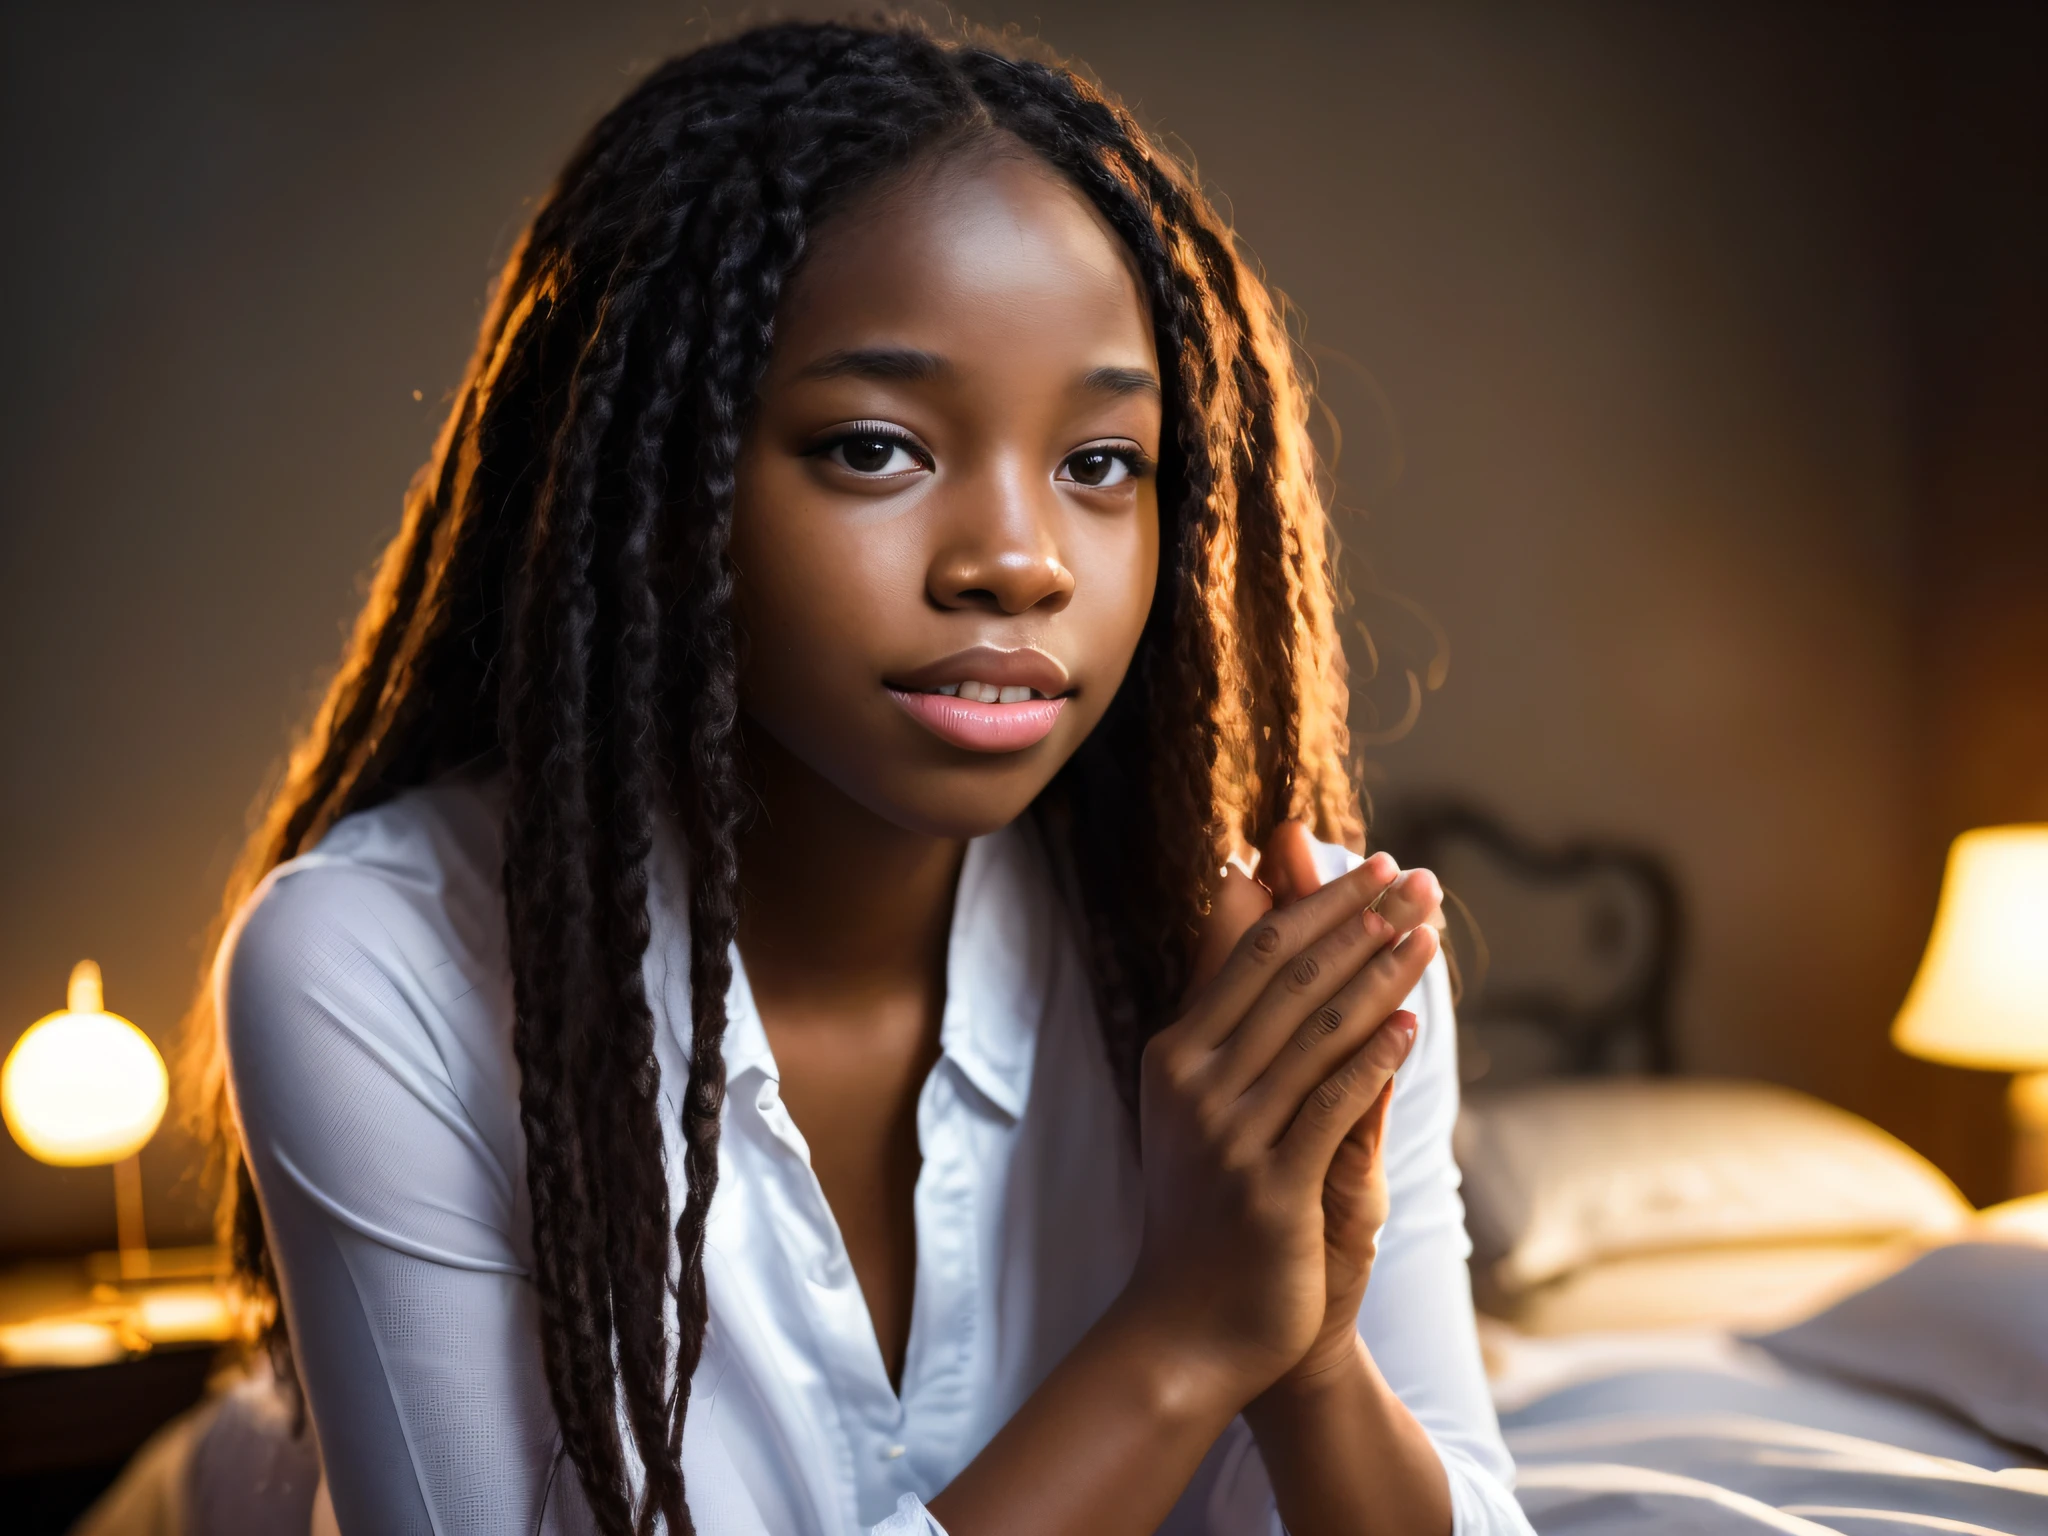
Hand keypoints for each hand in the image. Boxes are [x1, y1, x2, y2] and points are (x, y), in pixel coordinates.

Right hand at [1120, 833, 1438, 1406]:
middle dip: (1360, 918)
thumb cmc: (1207, 1206)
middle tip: (1416, 878)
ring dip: (1381, 974)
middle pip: (1289, 974)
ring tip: (1428, 935)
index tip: (1372, 862)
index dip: (1318, 899)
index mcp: (1176, 1053)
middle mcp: (1193, 1082)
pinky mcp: (1269, 1187)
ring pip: (1318, 1030)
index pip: (1252, 948)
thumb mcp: (1201, 1104)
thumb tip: (1248, 916)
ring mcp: (1228, 1134)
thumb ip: (1234, 1018)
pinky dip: (1374, 1059)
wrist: (1187, 1325)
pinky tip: (1410, 1026)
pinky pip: (1332, 1105)